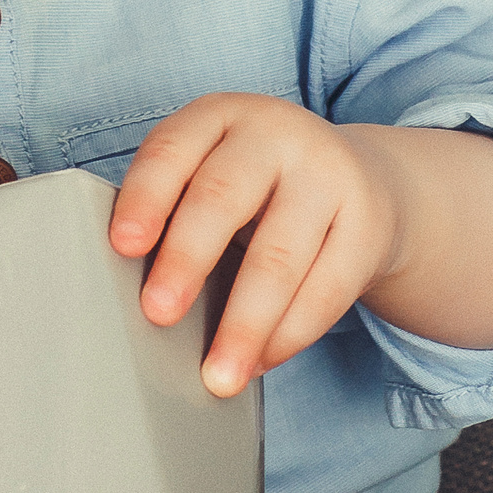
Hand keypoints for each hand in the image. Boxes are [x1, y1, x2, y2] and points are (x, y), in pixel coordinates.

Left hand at [108, 96, 403, 398]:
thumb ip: (174, 211)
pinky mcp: (368, 223)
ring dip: (244, 324)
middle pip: (224, 197)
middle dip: (187, 259)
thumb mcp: (214, 170)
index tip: (124, 247)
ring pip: (280, 256)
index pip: (172, 150)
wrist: (361, 180)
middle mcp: (276, 134)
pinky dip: (288, 335)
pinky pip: (327, 289)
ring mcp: (328, 175)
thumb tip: (135, 294)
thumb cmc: (257, 187)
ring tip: (217, 375)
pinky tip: (260, 363)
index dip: (146, 198)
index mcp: (220, 117)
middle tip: (158, 315)